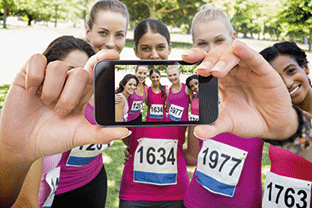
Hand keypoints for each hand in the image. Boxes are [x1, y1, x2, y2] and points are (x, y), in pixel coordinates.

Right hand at [0, 49, 129, 162]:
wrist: (23, 144)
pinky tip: (32, 91)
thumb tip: (125, 131)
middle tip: (60, 112)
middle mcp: (67, 81)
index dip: (103, 59)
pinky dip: (36, 76)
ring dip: (53, 90)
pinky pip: (37, 60)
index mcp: (82, 92)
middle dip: (70, 96)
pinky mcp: (29, 73)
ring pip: (59, 67)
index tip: (114, 54)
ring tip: (45, 104)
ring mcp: (48, 76)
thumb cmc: (53, 137)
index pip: (95, 69)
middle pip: (79, 73)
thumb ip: (101, 133)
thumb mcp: (79, 136)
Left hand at [182, 40, 297, 139]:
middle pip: (218, 55)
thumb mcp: (228, 123)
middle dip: (208, 61)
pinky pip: (254, 58)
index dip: (197, 57)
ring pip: (233, 54)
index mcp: (222, 80)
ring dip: (223, 60)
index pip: (208, 63)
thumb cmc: (249, 120)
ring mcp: (248, 69)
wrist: (272, 126)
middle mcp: (233, 71)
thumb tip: (197, 132)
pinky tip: (238, 47)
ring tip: (215, 72)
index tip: (184, 57)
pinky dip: (246, 52)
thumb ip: (213, 127)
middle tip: (201, 72)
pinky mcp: (264, 71)